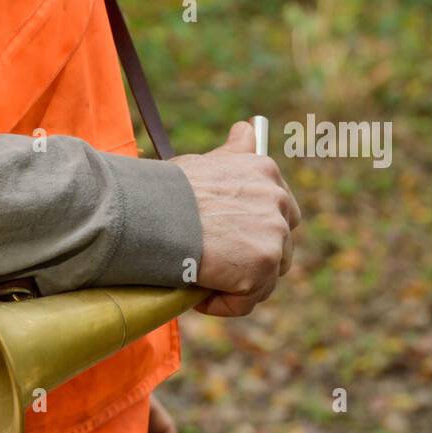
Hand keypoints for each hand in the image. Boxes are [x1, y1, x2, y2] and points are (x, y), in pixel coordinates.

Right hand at [172, 120, 301, 316]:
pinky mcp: (263, 265)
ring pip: (265, 278)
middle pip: (280, 248)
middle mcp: (277, 199)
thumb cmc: (166, 191)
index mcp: (264, 171)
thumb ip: (234, 153)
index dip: (253, 233)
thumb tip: (247, 128)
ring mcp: (274, 233)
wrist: (151, 214)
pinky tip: (197, 293)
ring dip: (234, 284)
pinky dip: (221, 304)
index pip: (279, 211)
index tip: (224, 242)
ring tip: (199, 278)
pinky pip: (246, 300)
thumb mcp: (206, 162)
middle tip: (211, 264)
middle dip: (250, 262)